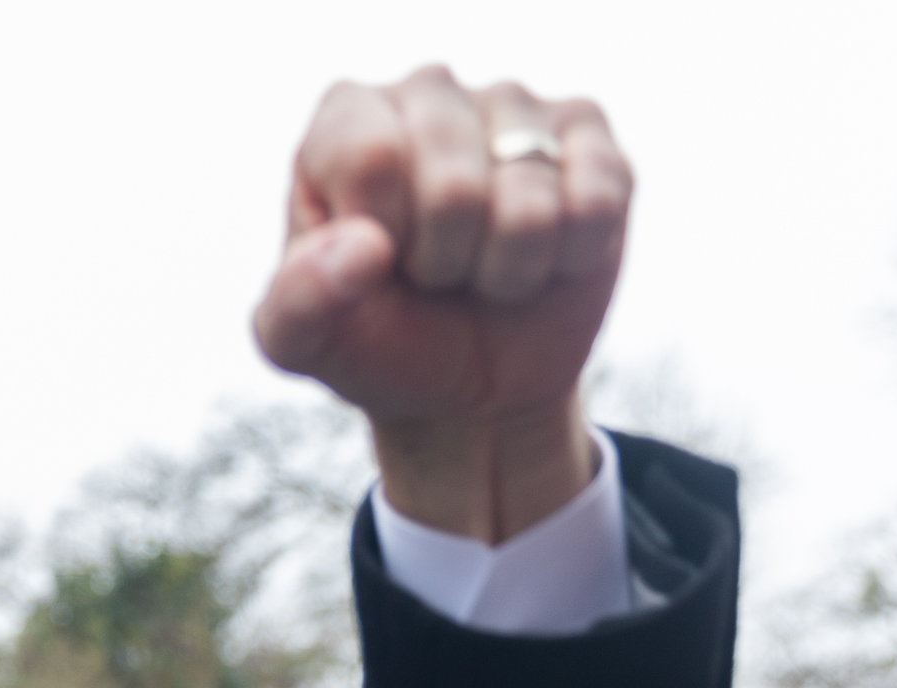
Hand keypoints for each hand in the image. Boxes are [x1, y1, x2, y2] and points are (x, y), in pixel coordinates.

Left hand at [255, 67, 628, 541]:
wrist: (465, 388)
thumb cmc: (378, 344)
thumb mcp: (308, 343)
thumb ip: (298, 303)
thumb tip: (362, 250)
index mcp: (347, 119)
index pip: (372, 157)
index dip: (383, 238)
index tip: (376, 263)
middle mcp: (430, 90)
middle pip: (454, 186)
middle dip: (446, 262)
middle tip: (435, 273)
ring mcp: (514, 106)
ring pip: (529, 201)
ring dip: (508, 269)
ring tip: (483, 269)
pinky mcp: (590, 139)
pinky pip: (597, 201)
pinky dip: (569, 258)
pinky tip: (545, 257)